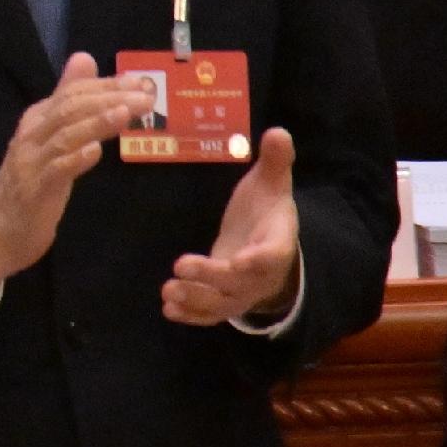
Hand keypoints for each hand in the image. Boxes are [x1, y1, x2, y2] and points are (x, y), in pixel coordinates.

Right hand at [0, 51, 162, 292]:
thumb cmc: (32, 179)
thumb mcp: (51, 135)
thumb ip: (68, 99)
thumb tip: (85, 58)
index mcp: (38, 120)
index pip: (72, 93)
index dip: (105, 85)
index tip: (140, 83)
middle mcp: (32, 135)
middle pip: (69, 109)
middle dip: (108, 99)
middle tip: (144, 96)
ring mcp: (31, 162)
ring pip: (64, 136)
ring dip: (95, 123)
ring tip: (125, 114)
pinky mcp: (34, 190)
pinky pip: (55, 171)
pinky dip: (74, 159)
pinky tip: (95, 152)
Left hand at [165, 126, 303, 327]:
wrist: (269, 243)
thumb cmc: (266, 209)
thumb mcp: (272, 184)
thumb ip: (275, 162)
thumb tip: (279, 131)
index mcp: (277, 242)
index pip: (272, 255)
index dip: (257, 260)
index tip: (238, 261)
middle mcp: (261, 272)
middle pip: (240, 282)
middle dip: (211, 277)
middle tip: (181, 265)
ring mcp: (243, 290)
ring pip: (223, 303)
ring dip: (196, 300)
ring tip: (168, 292)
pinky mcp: (225, 298)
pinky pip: (212, 314)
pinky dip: (192, 315)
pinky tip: (168, 309)